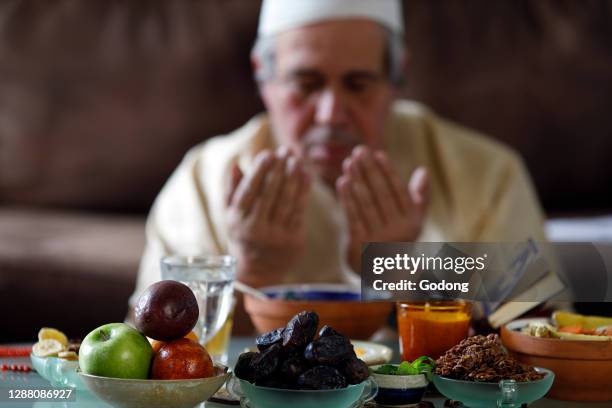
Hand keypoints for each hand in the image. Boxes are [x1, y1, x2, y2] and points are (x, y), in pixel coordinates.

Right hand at [226, 148, 310, 286]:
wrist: (259, 272)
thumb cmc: (244, 236)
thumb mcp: (232, 216)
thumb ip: (233, 190)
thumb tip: (235, 164)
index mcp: (238, 221)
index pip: (249, 191)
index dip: (259, 171)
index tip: (268, 153)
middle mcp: (256, 229)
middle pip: (270, 193)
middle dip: (279, 169)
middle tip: (286, 150)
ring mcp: (276, 237)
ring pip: (287, 201)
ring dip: (293, 177)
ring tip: (297, 159)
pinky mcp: (294, 240)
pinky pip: (300, 211)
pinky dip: (304, 192)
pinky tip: (306, 176)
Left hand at [336, 146, 428, 271]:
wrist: (381, 273)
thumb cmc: (398, 238)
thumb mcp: (412, 221)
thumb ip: (417, 197)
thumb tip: (423, 171)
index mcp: (411, 221)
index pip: (399, 191)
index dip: (388, 171)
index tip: (378, 153)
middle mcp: (397, 230)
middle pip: (381, 194)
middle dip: (369, 170)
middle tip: (359, 150)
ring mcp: (378, 239)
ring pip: (366, 204)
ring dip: (356, 181)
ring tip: (348, 162)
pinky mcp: (360, 245)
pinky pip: (352, 217)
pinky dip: (347, 199)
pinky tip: (342, 182)